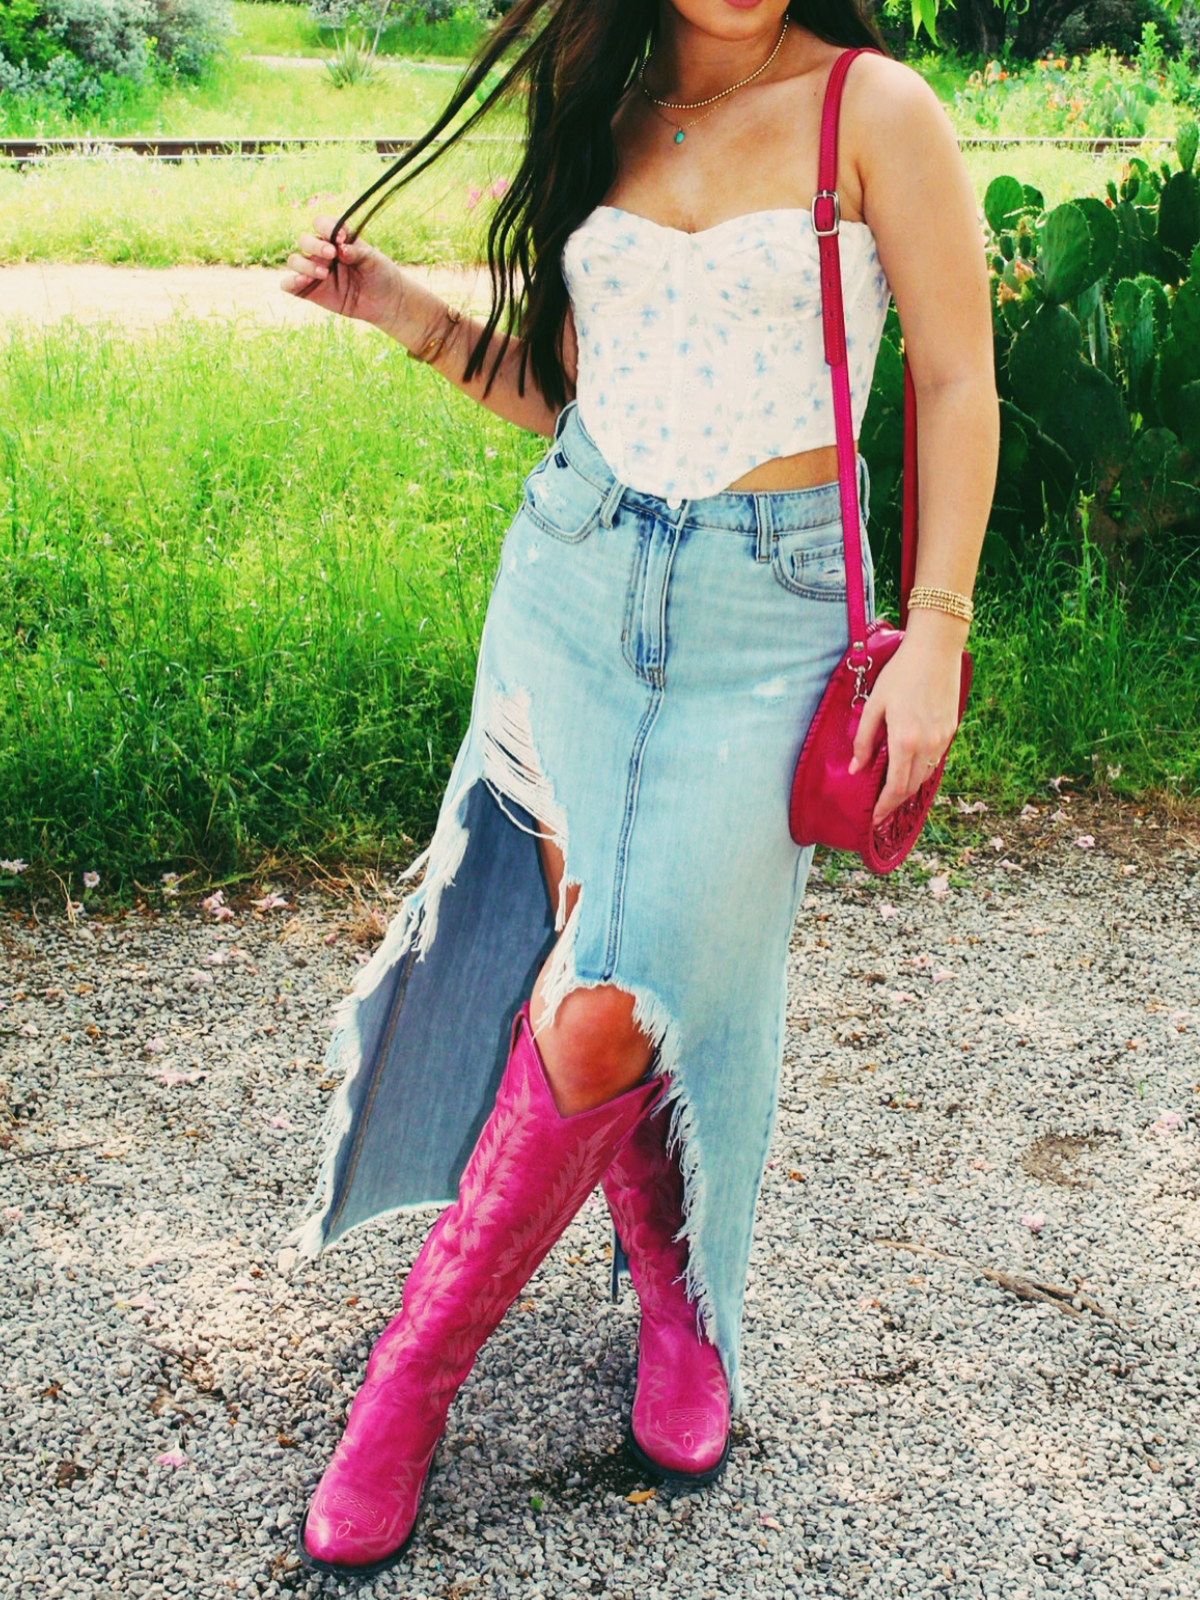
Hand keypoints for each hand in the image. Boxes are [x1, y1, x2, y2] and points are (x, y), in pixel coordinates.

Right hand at [280, 213, 403, 327]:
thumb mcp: (373, 259)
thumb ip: (356, 251)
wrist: (386, 301)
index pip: (321, 223)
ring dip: (305, 264)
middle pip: (304, 240)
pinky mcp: (312, 292)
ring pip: (294, 260)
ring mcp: (315, 271)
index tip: (341, 238)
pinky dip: (291, 282)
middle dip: (315, 245)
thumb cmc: (380, 274)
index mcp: (336, 238)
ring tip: (325, 274)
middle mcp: (322, 252)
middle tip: (332, 255)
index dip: (326, 227)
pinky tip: (303, 281)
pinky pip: (289, 284)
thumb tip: (340, 249)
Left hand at [846, 631, 963, 827]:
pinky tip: (909, 769)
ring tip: (892, 793)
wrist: (936, 650)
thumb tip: (856, 769)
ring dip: (908, 788)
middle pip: (911, 787)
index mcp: (905, 741)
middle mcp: (927, 745)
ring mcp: (942, 739)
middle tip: (880, 812)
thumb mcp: (874, 704)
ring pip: (925, 775)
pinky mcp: (951, 730)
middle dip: (895, 803)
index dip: (884, 807)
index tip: (873, 819)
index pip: (895, 788)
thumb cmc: (901, 673)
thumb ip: (864, 739)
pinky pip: (935, 760)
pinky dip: (921, 771)